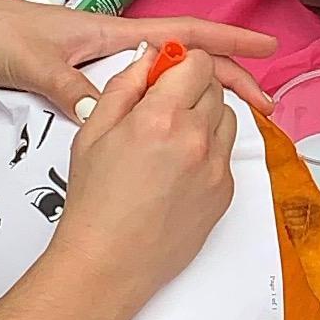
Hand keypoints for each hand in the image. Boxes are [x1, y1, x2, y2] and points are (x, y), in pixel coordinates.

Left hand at [0, 0, 274, 116]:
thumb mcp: (35, 62)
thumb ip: (69, 86)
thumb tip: (101, 109)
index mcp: (113, 35)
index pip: (184, 35)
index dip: (227, 42)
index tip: (266, 50)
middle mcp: (115, 49)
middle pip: (187, 63)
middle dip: (229, 79)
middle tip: (265, 106)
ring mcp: (103, 68)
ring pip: (168, 83)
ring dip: (203, 98)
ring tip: (236, 122)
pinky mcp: (87, 87)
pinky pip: (142, 101)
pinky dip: (168, 112)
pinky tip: (177, 133)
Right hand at [52, 41, 240, 313]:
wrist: (110, 261)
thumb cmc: (95, 203)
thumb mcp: (93, 131)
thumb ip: (125, 85)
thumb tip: (149, 58)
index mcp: (161, 116)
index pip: (198, 63)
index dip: (182, 63)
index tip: (168, 73)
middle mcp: (196, 138)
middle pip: (214, 87)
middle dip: (192, 89)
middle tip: (163, 108)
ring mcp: (216, 167)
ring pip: (226, 118)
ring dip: (205, 117)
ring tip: (170, 140)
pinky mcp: (225, 191)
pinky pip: (227, 153)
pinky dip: (208, 150)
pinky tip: (178, 169)